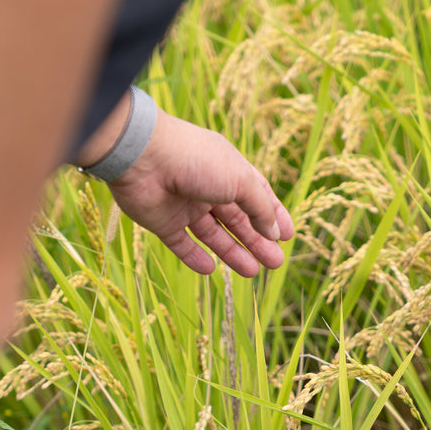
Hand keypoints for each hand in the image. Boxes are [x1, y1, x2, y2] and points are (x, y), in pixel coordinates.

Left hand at [106, 109, 293, 277]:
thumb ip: (260, 208)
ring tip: (254, 272)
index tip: (287, 237)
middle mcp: (207, 187)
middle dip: (258, 241)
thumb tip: (274, 231)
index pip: (256, 196)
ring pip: (213, 235)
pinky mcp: (162, 222)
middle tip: (275, 263)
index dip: (273, 216)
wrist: (143, 157)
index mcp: (228, 170)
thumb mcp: (240, 180)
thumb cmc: (196, 160)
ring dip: (234, 253)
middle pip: (237, 220)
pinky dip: (195, 258)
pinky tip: (211, 270)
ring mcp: (184, 206)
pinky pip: (181, 244)